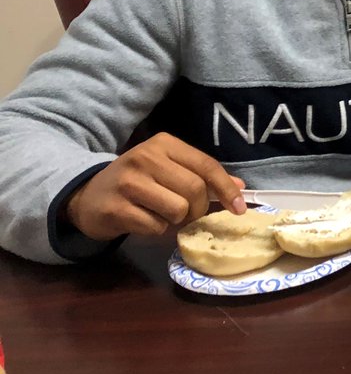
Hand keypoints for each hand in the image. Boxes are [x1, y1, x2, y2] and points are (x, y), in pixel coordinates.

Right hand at [65, 132, 245, 240]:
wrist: (88, 195)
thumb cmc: (138, 182)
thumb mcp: (169, 170)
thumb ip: (203, 177)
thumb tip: (240, 187)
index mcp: (164, 144)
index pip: (206, 165)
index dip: (226, 189)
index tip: (239, 209)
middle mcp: (146, 158)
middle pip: (195, 190)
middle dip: (198, 210)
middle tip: (188, 215)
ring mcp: (128, 182)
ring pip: (178, 210)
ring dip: (176, 221)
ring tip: (162, 215)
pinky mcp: (115, 208)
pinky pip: (156, 227)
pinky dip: (157, 230)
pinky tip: (144, 221)